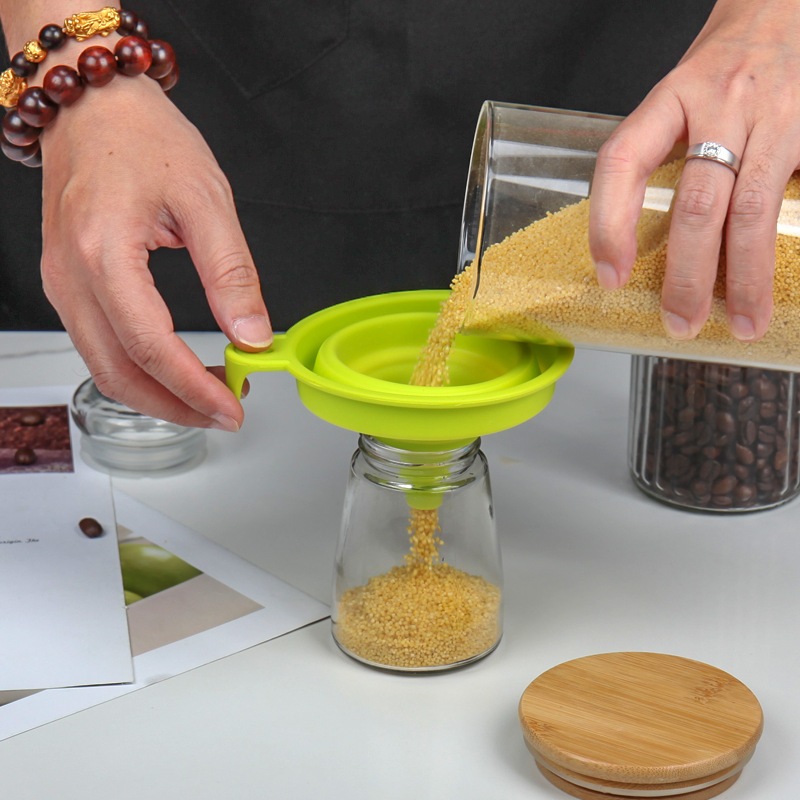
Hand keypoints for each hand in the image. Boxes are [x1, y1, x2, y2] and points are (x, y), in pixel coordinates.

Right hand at [39, 75, 271, 429]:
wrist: (94, 106)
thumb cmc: (145, 139)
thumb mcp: (207, 200)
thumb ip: (232, 273)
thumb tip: (253, 336)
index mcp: (104, 254)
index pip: (152, 348)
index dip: (196, 389)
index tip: (233, 407)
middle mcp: (71, 276)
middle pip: (119, 375)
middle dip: (176, 407)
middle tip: (225, 413)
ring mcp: (61, 283)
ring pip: (104, 369)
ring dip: (157, 396)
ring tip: (208, 397)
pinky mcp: (67, 283)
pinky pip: (98, 345)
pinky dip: (138, 370)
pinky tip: (175, 370)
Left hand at [589, 0, 799, 341]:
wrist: (785, 7)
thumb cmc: (722, 66)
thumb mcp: (676, 99)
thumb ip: (657, 157)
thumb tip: (631, 242)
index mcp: (670, 98)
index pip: (623, 162)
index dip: (610, 224)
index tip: (611, 275)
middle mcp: (721, 104)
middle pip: (696, 204)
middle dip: (686, 274)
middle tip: (680, 321)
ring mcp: (775, 116)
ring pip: (752, 210)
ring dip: (743, 277)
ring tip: (740, 322)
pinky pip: (798, 201)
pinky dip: (787, 247)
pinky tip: (780, 282)